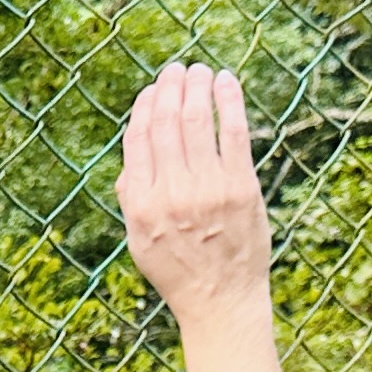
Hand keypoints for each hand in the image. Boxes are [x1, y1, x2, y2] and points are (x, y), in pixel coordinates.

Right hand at [117, 61, 273, 330]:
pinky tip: (226, 81)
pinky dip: (229, 101)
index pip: (138, 140)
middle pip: (167, 123)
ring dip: (197, 86)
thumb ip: (132, 199)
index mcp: (141, 205)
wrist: (221, 302)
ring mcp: (207, 190)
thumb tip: (130, 161)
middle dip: (171, 87)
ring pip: (198, 120)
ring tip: (199, 70)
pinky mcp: (241, 188)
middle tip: (178, 69)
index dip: (145, 107)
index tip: (152, 90)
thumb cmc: (179, 272)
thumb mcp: (139, 242)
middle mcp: (171, 194)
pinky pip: (233, 132)